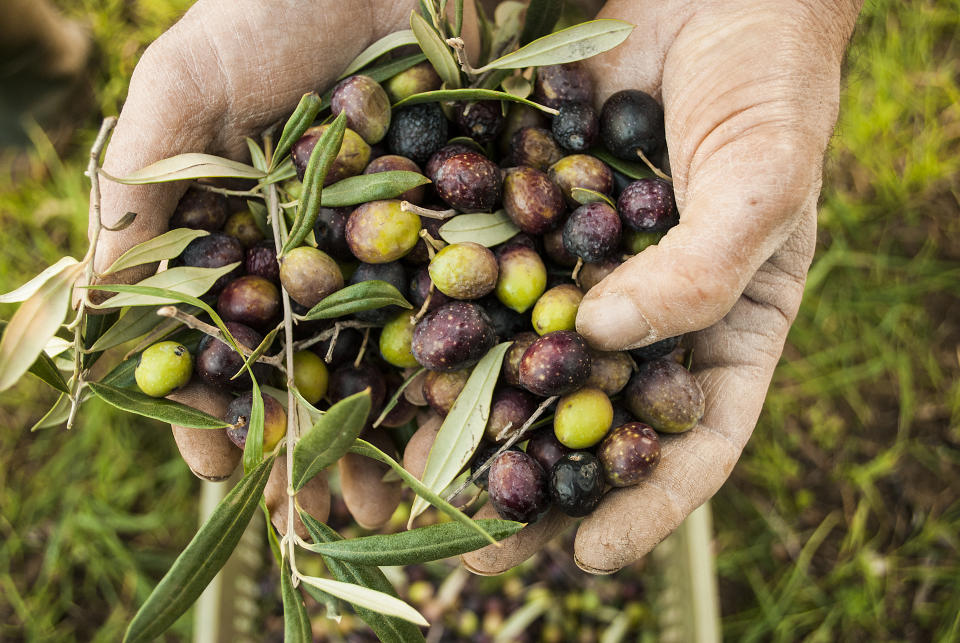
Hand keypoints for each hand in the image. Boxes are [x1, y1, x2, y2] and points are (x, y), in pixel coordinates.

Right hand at [91, 0, 426, 531]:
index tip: (215, 465)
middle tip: (311, 519)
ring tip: (383, 506)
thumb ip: (140, 180)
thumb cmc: (277, 4)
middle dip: (306, 442)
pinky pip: (463, 309)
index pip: (221, 336)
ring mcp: (395, 242)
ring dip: (382, 432)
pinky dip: (461, 370)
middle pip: (307, 364)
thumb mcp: (185, 80)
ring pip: (384, 357)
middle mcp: (319, 249)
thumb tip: (95, 296)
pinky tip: (464, 430)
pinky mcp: (469, 223)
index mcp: (245, 229)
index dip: (213, 400)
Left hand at [461, 0, 861, 573]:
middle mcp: (640, 312)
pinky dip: (436, 322)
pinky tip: (387, 363)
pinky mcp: (517, 217)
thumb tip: (609, 333)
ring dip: (466, 424)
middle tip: (474, 547)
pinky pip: (475, 276)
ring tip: (409, 486)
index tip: (588, 553)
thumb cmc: (768, 82)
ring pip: (519, 362)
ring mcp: (573, 269)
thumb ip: (704, 266)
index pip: (691, 440)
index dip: (647, 504)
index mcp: (720, 327)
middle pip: (588, 420)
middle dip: (533, 486)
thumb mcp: (762, 182)